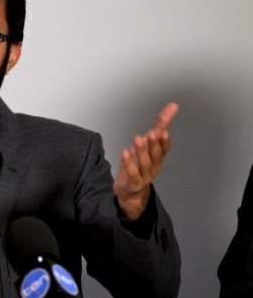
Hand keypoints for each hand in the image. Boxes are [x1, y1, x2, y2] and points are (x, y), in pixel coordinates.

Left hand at [113, 102, 178, 219]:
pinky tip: (125, 152)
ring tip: (137, 139)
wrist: (130, 191)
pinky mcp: (134, 183)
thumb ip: (159, 126)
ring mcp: (145, 176)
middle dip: (155, 144)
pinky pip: (132, 173)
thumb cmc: (140, 164)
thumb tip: (172, 106)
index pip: (165, 148)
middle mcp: (154, 167)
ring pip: (145, 163)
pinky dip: (129, 162)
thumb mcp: (148, 143)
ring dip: (142, 151)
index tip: (164, 130)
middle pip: (157, 156)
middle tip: (152, 133)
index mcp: (158, 157)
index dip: (165, 140)